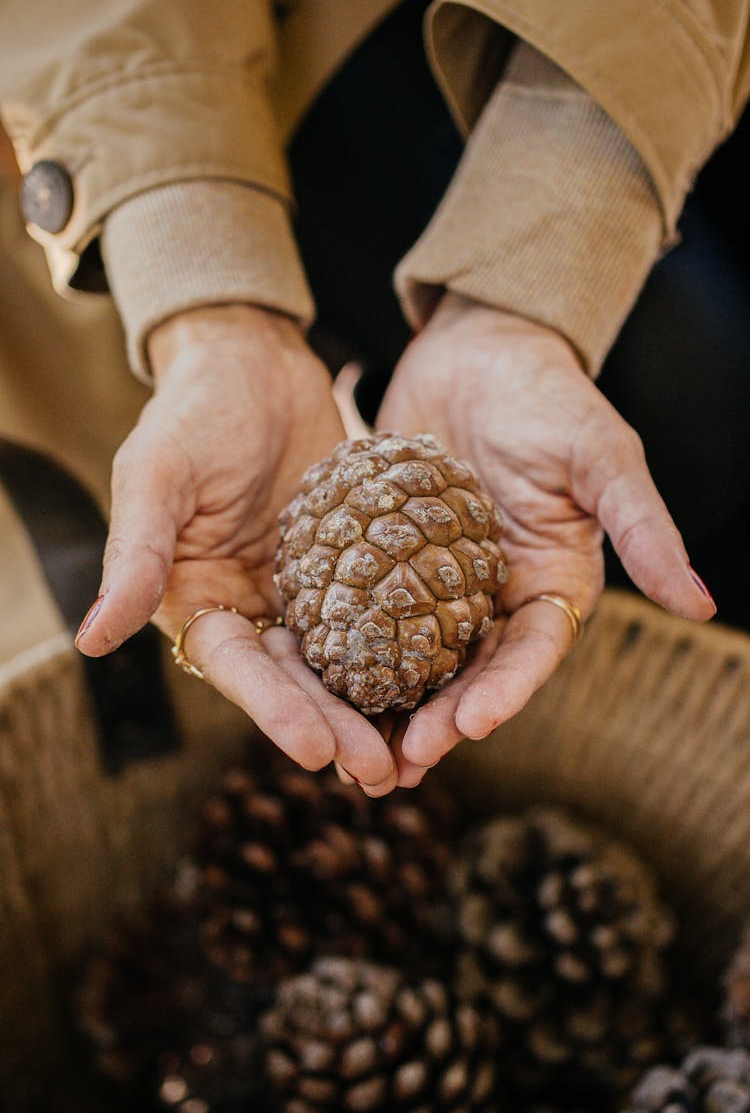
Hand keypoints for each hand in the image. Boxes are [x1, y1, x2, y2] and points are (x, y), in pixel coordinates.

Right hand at [75, 304, 396, 794]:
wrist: (255, 360)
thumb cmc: (195, 410)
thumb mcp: (158, 474)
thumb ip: (135, 555)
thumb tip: (90, 639)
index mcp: (197, 599)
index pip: (236, 666)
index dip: (273, 709)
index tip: (316, 751)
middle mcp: (251, 606)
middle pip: (295, 678)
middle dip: (335, 726)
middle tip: (380, 774)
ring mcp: (305, 588)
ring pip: (343, 658)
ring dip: (375, 705)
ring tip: (416, 751)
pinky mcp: (350, 564)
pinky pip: (379, 612)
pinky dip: (405, 646)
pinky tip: (443, 679)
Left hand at [377, 294, 715, 785]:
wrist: (479, 348)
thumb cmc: (548, 396)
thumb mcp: (601, 457)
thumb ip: (644, 529)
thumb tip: (703, 605)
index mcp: (550, 584)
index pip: (530, 652)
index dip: (504, 692)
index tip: (468, 725)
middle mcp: (494, 596)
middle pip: (466, 673)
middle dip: (434, 721)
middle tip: (394, 766)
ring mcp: (437, 583)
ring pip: (411, 657)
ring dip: (385, 705)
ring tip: (349, 752)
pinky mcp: (389, 562)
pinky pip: (365, 610)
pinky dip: (344, 647)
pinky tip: (310, 680)